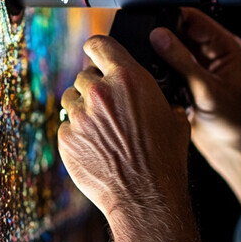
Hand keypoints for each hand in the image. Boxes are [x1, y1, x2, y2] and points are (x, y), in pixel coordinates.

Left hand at [58, 35, 199, 241]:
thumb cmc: (165, 158)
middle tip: (110, 109)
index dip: (97, 50)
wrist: (146, 196)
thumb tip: (155, 96)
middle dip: (95, 89)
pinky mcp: (66, 138)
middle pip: (85, 76)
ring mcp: (80, 115)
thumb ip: (157, 96)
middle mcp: (100, 91)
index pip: (99, 44)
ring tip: (103, 130)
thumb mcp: (173, 118)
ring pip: (72, 100)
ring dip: (83, 110)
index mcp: (128, 78)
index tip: (97, 56)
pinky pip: (66, 126)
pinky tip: (95, 148)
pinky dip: (77, 134)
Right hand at [150, 9, 240, 207]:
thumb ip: (182, 61)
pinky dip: (159, 71)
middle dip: (163, 37)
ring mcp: (199, 69)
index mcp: (228, 48)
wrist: (232, 151)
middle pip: (181, 33)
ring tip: (148, 62)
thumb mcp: (206, 90)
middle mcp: (213, 55)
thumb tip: (159, 36)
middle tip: (145, 45)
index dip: (173, 17)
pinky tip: (152, 78)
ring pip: (172, 51)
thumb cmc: (234, 124)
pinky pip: (168, 69)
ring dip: (159, 55)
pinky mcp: (187, 83)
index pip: (196, 19)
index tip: (152, 22)